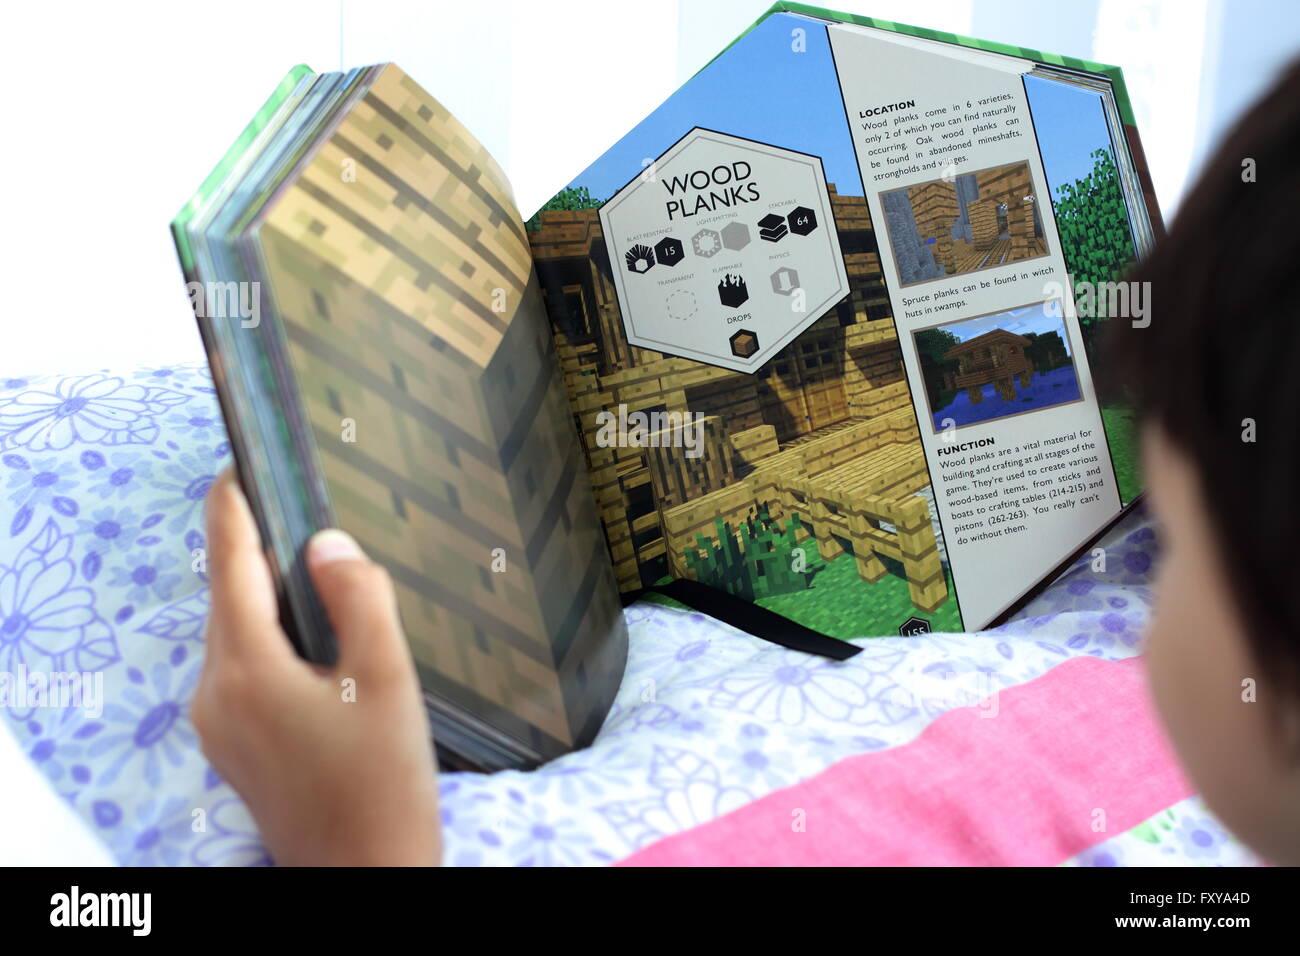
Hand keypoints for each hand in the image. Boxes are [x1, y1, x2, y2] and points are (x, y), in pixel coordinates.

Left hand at [192, 469, 440, 865]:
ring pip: (237, 632)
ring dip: (269, 594)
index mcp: (247, 670)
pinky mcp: (232, 743)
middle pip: (230, 596)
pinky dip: (271, 635)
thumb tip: (327, 545)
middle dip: (259, 547)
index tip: (239, 461)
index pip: (230, 564)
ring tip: (320, 565)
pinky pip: (243, 666)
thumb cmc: (383, 783)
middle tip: (300, 503)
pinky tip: (316, 635)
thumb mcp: (389, 678)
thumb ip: (359, 598)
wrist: (366, 875)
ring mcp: (218, 723)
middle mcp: (215, 693)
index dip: (233, 507)